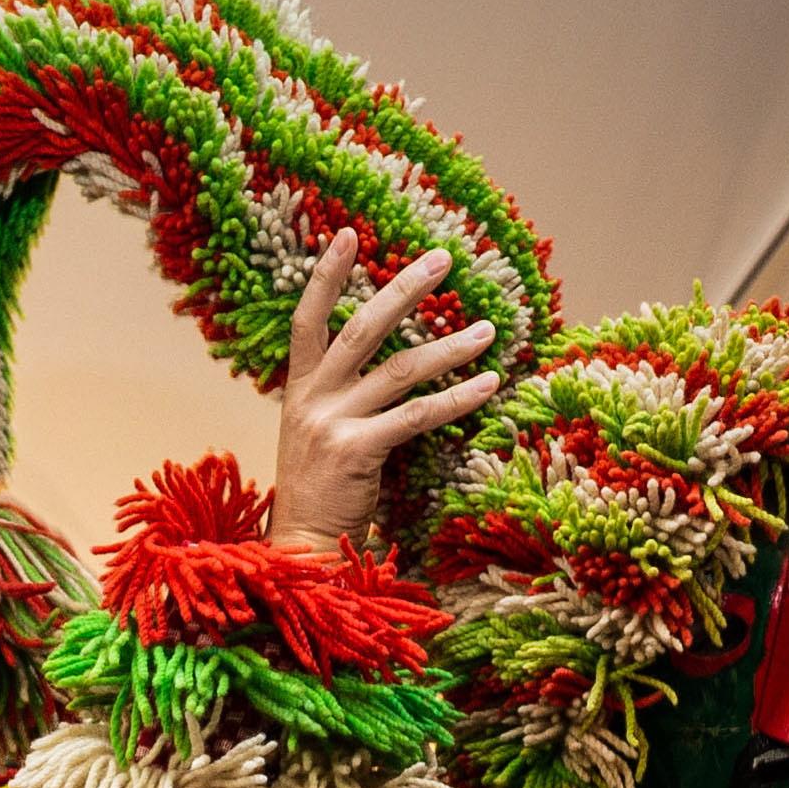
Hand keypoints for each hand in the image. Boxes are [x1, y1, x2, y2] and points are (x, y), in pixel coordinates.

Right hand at [271, 230, 505, 551]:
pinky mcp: (358, 451)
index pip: (307, 322)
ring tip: (490, 330)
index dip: (325, 276)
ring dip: (450, 347)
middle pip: (362, 330)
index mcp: (298, 393)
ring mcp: (332, 424)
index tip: (347, 235)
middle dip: (404, 289)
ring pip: (400, 370)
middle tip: (444, 258)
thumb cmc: (320, 498)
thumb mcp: (316, 438)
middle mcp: (312, 401)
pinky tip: (490, 384)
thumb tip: (384, 368)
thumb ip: (340, 401)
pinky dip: (459, 398)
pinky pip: (418, 415)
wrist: (303, 552)